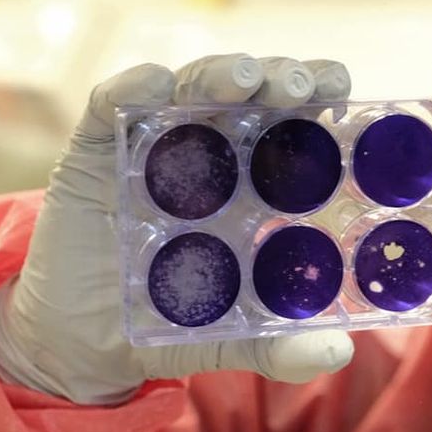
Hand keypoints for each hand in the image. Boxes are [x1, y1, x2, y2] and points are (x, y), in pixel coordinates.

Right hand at [0, 54, 354, 404]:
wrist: (87, 342)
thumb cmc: (171, 322)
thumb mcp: (231, 338)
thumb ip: (281, 348)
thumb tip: (339, 356)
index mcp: (254, 187)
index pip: (294, 127)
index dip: (319, 100)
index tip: (345, 91)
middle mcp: (211, 155)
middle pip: (252, 97)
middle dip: (281, 78)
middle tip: (303, 85)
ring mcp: (154, 147)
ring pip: (190, 90)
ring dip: (219, 75)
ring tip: (246, 80)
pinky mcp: (97, 153)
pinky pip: (110, 107)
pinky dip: (130, 89)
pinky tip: (153, 84)